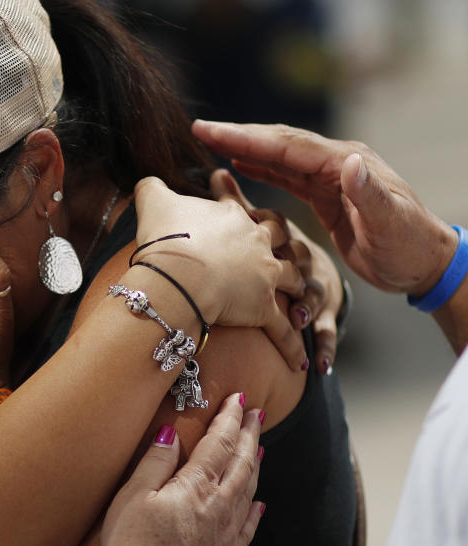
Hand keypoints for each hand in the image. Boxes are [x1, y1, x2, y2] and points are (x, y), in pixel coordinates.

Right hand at [100, 393, 264, 545]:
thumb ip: (155, 462)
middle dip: (249, 434)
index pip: (218, 443)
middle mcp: (219, 506)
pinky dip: (256, 512)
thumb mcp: (133, 495)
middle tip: (257, 413)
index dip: (229, 418)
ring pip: (249, 491)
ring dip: (255, 465)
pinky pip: (248, 528)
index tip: (238, 399)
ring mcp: (226, 534)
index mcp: (196, 486)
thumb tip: (171, 433)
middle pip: (241, 462)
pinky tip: (259, 506)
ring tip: (259, 448)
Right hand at [133, 176, 307, 369]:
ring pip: (293, 279)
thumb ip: (151, 187)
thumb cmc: (164, 237)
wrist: (176, 274)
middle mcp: (256, 242)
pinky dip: (291, 347)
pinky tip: (298, 362)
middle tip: (284, 247)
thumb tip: (146, 180)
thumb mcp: (153, 200)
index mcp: (233, 215)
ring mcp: (265, 276)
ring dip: (298, 287)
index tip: (243, 212)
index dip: (240, 207)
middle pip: (280, 237)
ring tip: (300, 297)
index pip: (241, 207)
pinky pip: (284, 331)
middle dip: (285, 241)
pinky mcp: (263, 309)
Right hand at [192, 119, 456, 297]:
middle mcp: (335, 163)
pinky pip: (286, 175)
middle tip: (199, 129)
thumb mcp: (390, 223)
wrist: (422, 263)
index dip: (247, 137)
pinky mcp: (324, 196)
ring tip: (210, 140)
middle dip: (238, 135)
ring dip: (245, 147)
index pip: (287, 146)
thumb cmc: (408, 246)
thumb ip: (368, 192)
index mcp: (345, 163)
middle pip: (278, 143)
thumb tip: (348, 162)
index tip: (211, 132)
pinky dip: (261, 166)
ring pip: (279, 156)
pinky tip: (240, 163)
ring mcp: (329, 178)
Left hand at [209, 169, 342, 373]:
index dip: (262, 225)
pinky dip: (326, 343)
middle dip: (289, 269)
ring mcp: (318, 283)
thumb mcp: (264, 220)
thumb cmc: (286, 241)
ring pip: (315, 292)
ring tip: (297, 317)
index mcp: (284, 234)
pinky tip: (320, 364)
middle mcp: (305, 255)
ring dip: (307, 304)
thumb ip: (237, 201)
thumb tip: (213, 172)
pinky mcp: (328, 307)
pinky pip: (329, 327)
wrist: (340, 258)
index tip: (247, 226)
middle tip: (272, 278)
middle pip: (298, 258)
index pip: (275, 225)